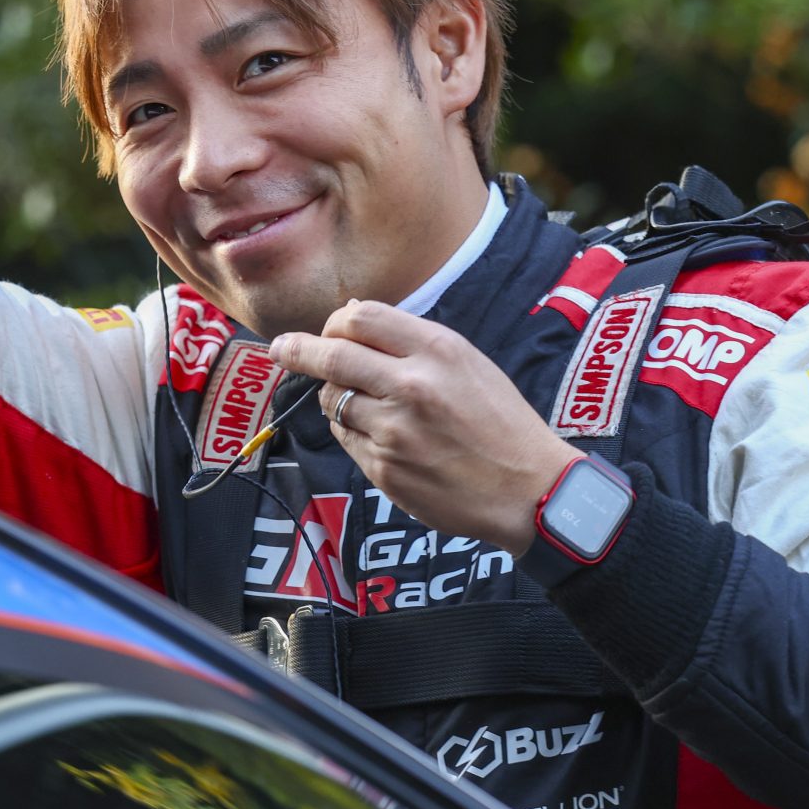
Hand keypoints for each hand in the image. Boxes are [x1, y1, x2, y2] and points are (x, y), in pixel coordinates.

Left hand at [270, 301, 572, 554]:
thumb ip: (413, 342)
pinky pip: (347, 439)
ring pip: (333, 401)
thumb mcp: (469, 363)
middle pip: (331, 356)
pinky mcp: (384, 470)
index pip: (361, 318)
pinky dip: (352, 431)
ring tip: (359, 401)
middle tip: (280, 349)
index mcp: (438, 351)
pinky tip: (379, 435)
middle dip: (297, 350)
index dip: (335, 322)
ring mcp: (394, 431)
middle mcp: (412, 386)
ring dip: (334, 396)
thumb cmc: (500, 422)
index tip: (327, 330)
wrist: (528, 490)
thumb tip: (351, 323)